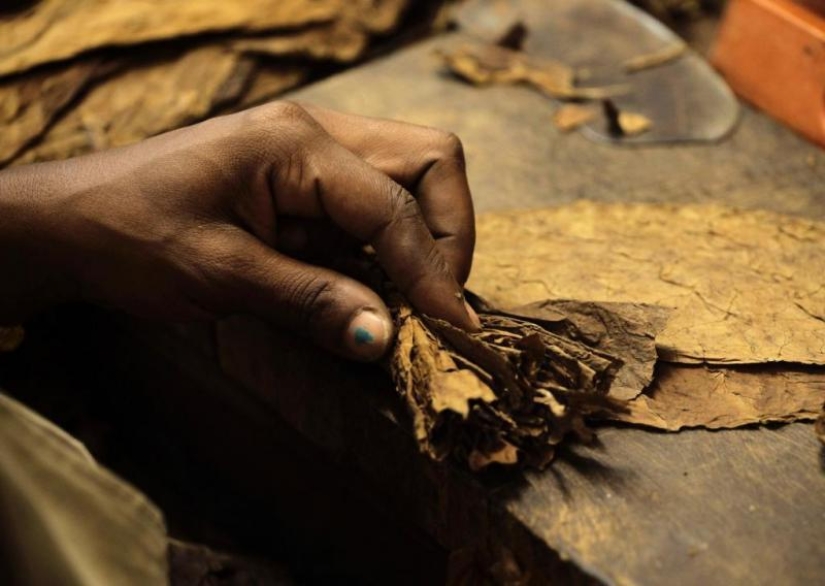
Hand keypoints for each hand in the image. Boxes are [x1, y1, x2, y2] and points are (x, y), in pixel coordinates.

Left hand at [0, 102, 478, 359]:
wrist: (71, 225)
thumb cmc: (128, 236)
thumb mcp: (218, 273)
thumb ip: (309, 302)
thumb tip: (385, 339)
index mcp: (295, 143)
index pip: (394, 204)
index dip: (431, 269)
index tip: (452, 328)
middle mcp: (316, 135)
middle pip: (428, 161)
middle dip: (447, 233)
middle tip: (440, 302)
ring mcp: (314, 157)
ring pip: (411, 181)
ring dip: (423, 242)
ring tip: (417, 304)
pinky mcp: (307, 187)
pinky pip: (374, 211)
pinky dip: (390, 253)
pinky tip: (379, 293)